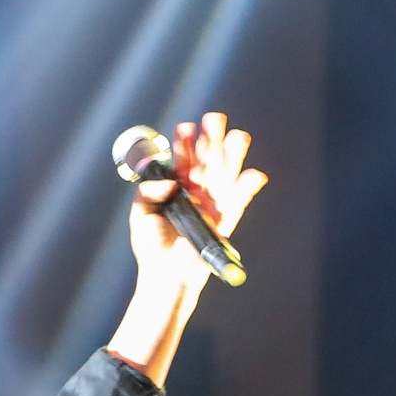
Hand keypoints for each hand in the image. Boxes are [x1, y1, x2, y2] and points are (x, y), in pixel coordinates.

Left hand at [128, 110, 266, 291]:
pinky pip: (240, 200)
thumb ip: (147, 192)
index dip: (185, 143)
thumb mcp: (141, 214)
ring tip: (238, 135)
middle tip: (215, 118)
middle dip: (212, 138)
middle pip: (208, 159)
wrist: (165, 278)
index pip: (183, 158)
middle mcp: (198, 191)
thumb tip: (169, 182)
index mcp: (177, 186)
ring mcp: (213, 203)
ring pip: (226, 173)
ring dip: (233, 154)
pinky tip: (254, 174)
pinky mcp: (225, 220)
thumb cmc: (151, 247)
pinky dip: (248, 187)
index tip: (185, 129)